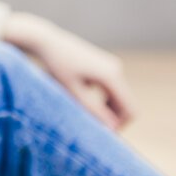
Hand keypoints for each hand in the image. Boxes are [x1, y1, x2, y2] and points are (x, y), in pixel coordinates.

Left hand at [2, 12, 136, 130]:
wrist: (45, 41)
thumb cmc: (56, 66)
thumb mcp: (73, 91)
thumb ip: (93, 110)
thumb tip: (112, 128)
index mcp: (111, 75)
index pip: (130, 109)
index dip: (121, 126)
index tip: (103, 134)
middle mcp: (116, 69)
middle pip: (125, 104)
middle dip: (112, 118)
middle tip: (90, 127)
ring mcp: (111, 65)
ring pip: (117, 97)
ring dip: (106, 109)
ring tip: (84, 113)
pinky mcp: (104, 65)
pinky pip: (110, 89)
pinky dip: (101, 99)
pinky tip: (81, 98)